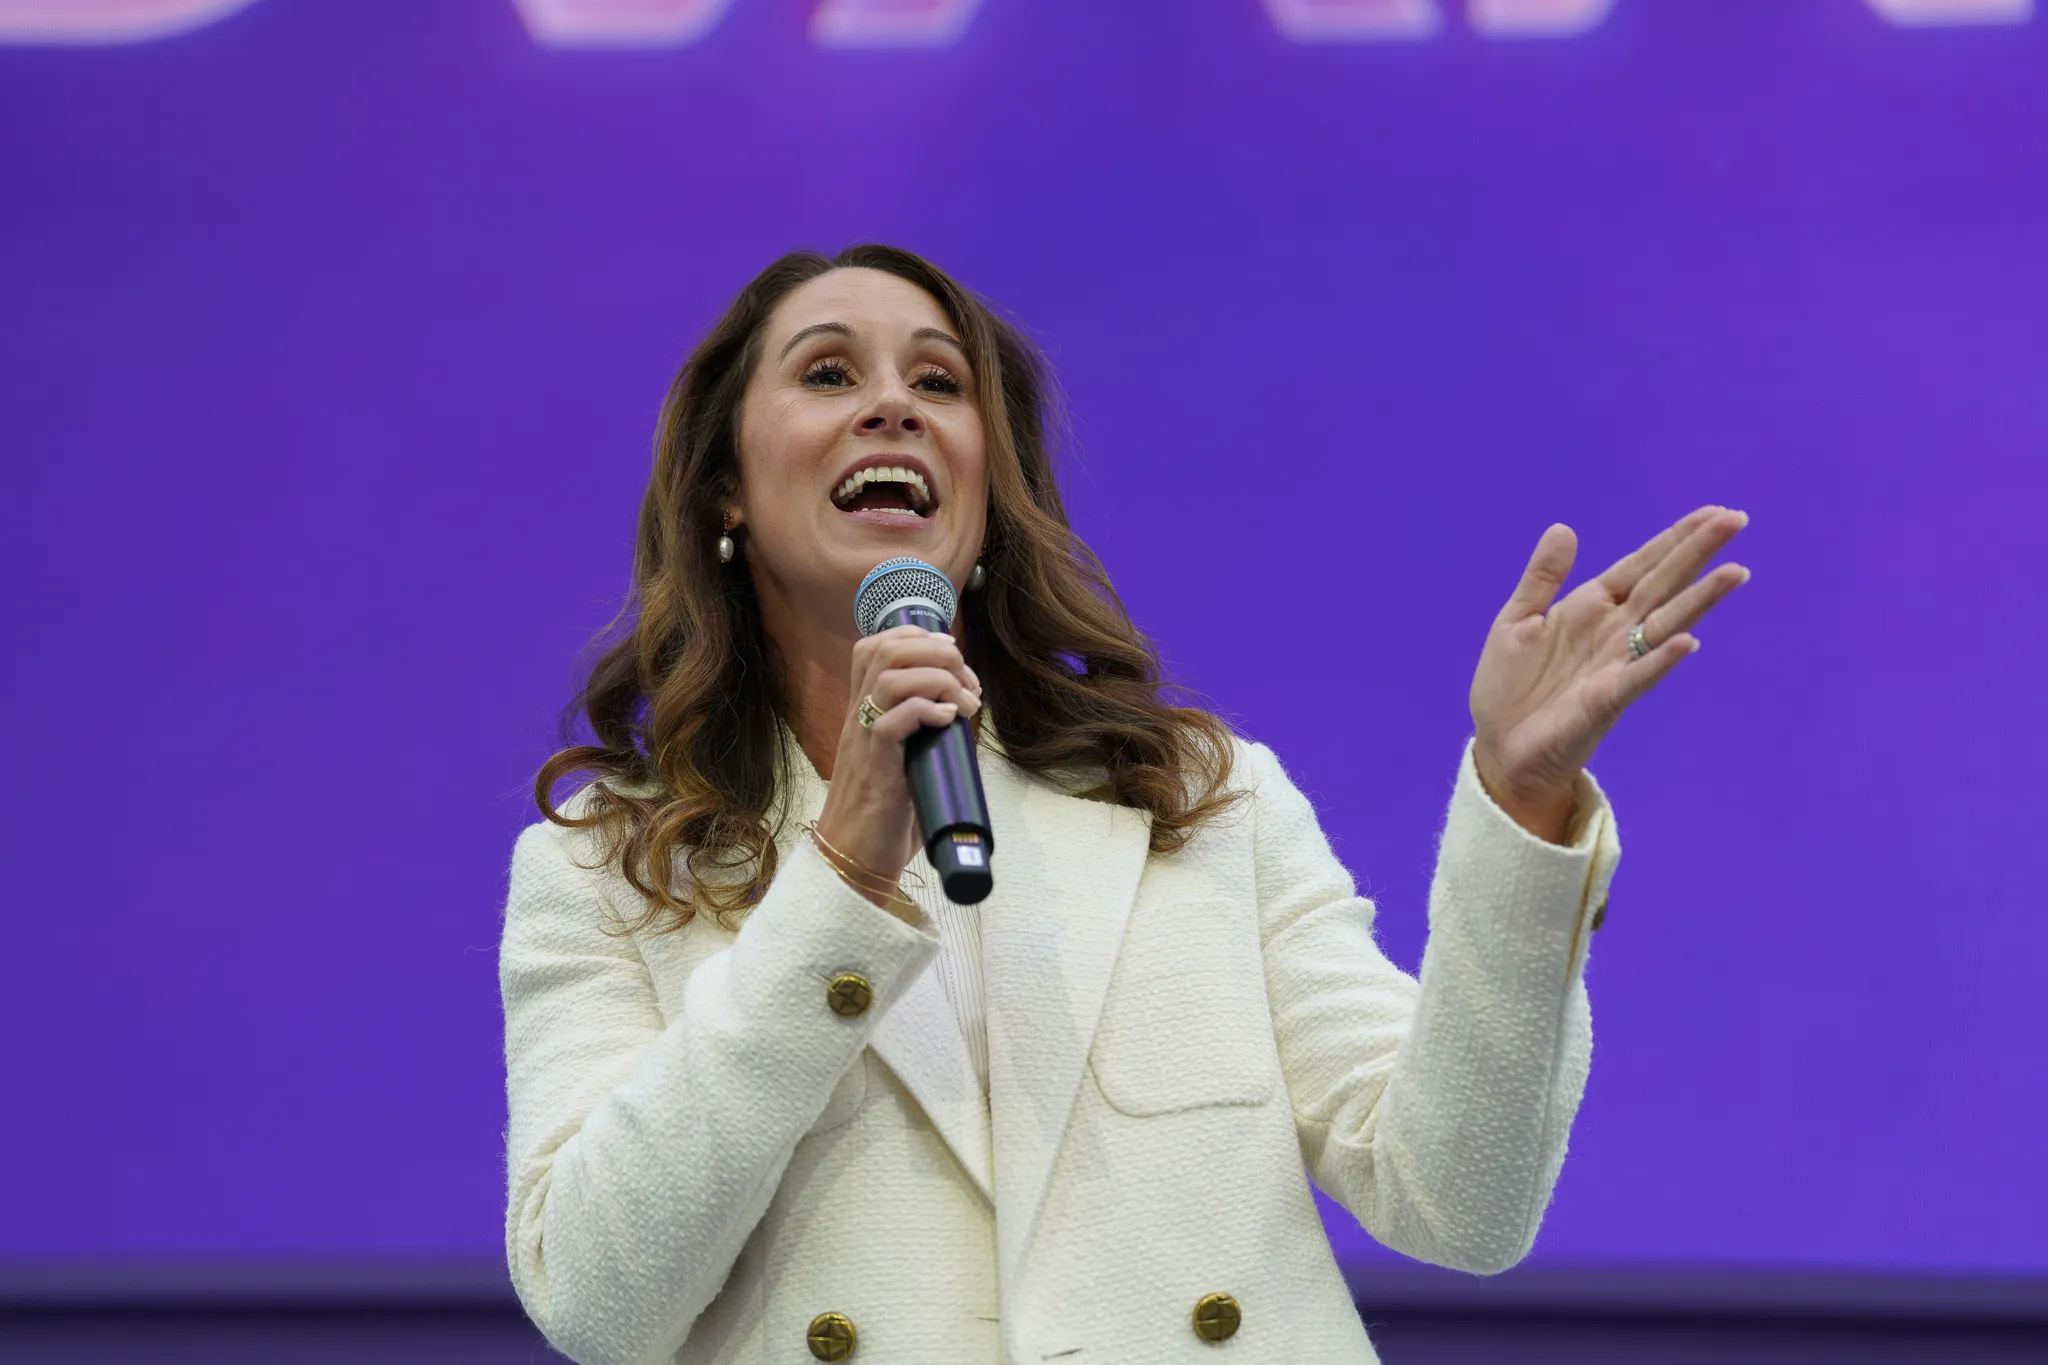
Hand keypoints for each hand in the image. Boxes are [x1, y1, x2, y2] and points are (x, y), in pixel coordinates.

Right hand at [813, 625, 981, 899]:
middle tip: (967, 682)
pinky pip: (891, 720)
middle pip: (885, 649)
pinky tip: (947, 721)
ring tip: (964, 706)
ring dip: (939, 679)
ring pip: (890, 677)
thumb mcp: (905, 762)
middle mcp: (859, 717)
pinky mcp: (876, 768)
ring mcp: (864, 740)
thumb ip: (924, 732)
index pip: (876, 646)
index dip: (918, 637)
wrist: (854, 862)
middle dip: (937, 652)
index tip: (953, 659)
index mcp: (865, 711)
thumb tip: (963, 713)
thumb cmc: (883, 816)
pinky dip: (925, 710)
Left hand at [1469, 505, 1750, 841]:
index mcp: (1590, 608)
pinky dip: (1661, 660)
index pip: (1640, 566)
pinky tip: (1687, 642)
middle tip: (1737, 519)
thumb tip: (1565, 528)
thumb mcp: (1516, 620)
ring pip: (1665, 625)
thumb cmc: (1509, 689)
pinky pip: (1640, 677)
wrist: (1499, 749)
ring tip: (1734, 572)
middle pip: (1663, 585)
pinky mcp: (1607, 701)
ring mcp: (1615, 665)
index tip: (1713, 512)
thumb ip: (1542, 577)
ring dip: (1699, 600)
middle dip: (1697, 553)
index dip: (1674, 540)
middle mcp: (1612, 632)